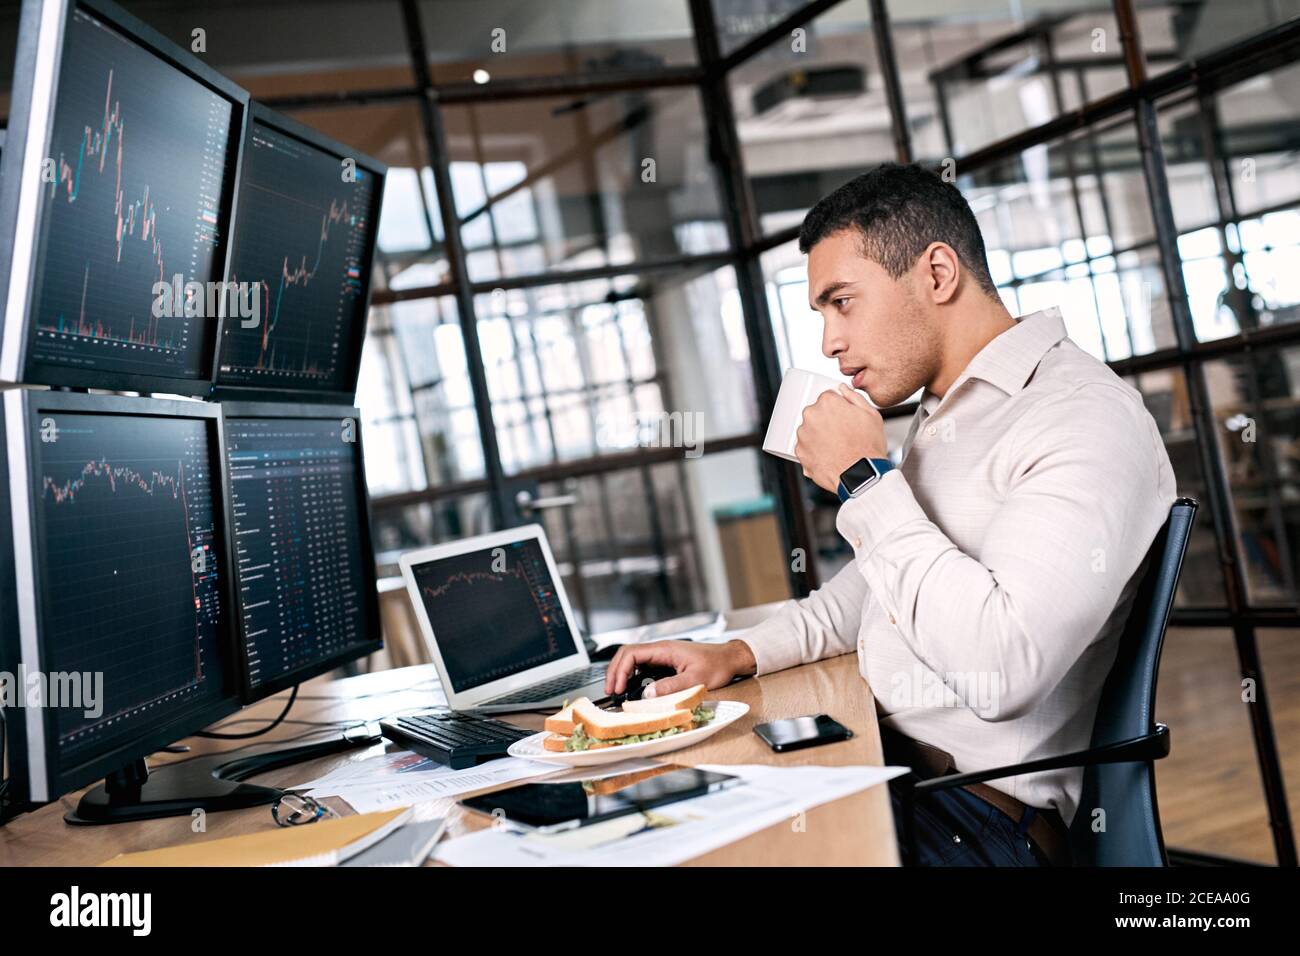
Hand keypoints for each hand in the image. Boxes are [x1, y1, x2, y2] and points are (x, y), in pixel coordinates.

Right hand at [603, 639, 756, 697]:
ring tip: (617, 690)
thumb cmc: (717, 665)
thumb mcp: (695, 680)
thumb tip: (648, 694)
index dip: (620, 670)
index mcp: (665, 649)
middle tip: (610, 691)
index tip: (617, 687)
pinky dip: (633, 676)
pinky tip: (632, 687)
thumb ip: (671, 687)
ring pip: (633, 660)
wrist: (730, 659)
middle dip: (615, 671)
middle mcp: (661, 650)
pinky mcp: (666, 663)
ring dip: (622, 673)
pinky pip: (643, 666)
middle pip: (628, 655)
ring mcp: (662, 655)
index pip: (632, 654)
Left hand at [794, 385, 886, 493]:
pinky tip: (828, 456)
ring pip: (808, 431)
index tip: (843, 417)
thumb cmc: (868, 447)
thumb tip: (842, 388)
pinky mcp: (800, 453)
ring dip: (818, 436)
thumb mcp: (871, 415)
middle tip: (841, 434)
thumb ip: (854, 397)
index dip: (836, 407)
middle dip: (825, 421)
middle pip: (815, 413)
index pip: (826, 397)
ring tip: (835, 447)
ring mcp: (803, 435)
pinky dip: (814, 451)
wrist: (861, 475)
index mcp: (827, 402)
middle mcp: (811, 416)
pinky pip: (805, 448)